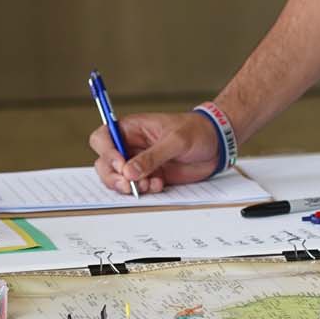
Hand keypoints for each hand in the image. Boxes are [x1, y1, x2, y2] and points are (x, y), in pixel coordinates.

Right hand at [90, 111, 221, 194]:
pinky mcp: (150, 175)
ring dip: (129, 186)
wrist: (216, 145)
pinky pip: (137, 187)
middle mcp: (131, 146)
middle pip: (104, 163)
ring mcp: (139, 162)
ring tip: (149, 184)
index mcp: (132, 128)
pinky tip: (159, 184)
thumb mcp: (176, 140)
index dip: (106, 153)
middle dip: (113, 176)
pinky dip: (144, 190)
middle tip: (129, 184)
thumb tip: (129, 171)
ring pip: (118, 178)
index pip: (103, 138)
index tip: (121, 165)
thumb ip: (152, 156)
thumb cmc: (197, 131)